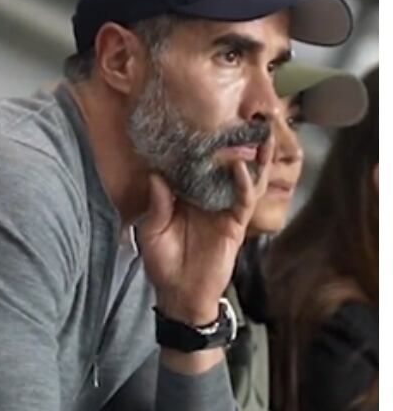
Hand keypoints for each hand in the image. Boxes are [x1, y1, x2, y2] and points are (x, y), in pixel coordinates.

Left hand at [138, 134, 273, 323]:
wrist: (179, 295)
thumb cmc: (162, 262)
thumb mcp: (152, 231)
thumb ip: (158, 204)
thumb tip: (156, 174)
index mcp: (186, 195)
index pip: (195, 164)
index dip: (199, 144)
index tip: (198, 119)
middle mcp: (208, 197)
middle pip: (225, 164)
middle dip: (235, 143)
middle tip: (244, 116)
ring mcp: (224, 209)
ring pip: (243, 177)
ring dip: (252, 156)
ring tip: (259, 132)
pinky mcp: (235, 224)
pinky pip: (243, 200)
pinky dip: (244, 183)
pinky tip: (240, 168)